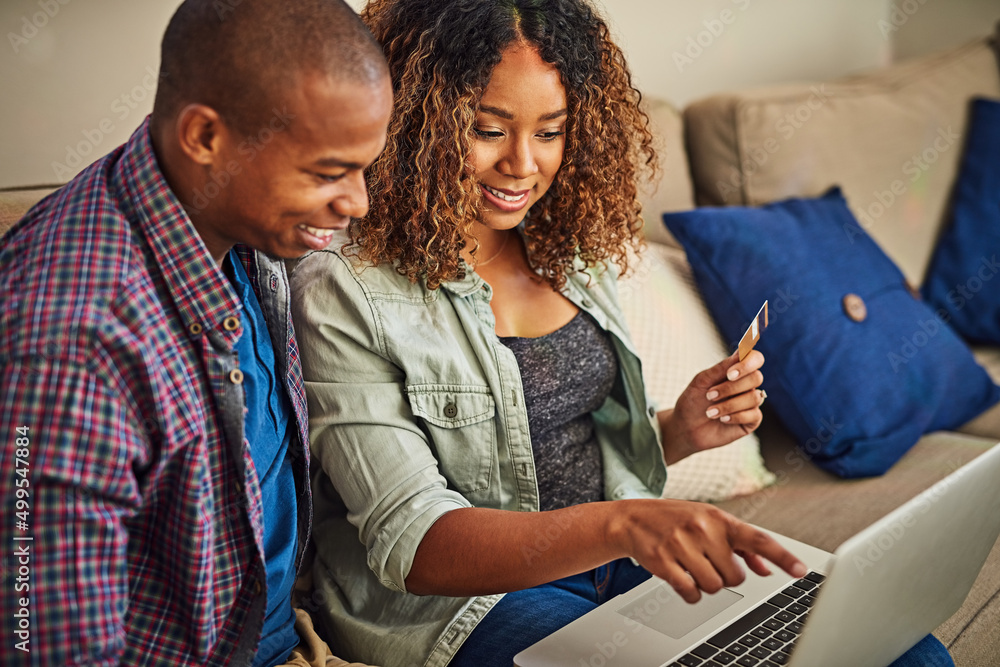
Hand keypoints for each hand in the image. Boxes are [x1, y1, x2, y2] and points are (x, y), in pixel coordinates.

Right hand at [612, 499, 806, 602]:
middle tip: (708, 562)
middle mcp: (702, 529)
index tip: (801, 571)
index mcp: (719, 519)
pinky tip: (681, 577)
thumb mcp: (709, 523)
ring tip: (692, 567)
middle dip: (725, 576)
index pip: (757, 539)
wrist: (632, 518)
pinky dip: (690, 592)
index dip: (781, 556)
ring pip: (714, 587)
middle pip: (735, 577)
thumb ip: (740, 545)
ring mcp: (682, 545)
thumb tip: (765, 569)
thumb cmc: (676, 520)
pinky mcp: (664, 562)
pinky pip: (691, 593)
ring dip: (706, 584)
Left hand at [659, 350, 765, 464]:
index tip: (729, 374)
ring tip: (709, 412)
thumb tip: (741, 352)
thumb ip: (721, 368)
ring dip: (729, 405)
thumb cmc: (693, 401)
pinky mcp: (751, 420)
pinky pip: (754, 415)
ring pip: (755, 397)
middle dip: (731, 387)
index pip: (755, 359)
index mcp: (736, 371)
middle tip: (709, 395)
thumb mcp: (702, 382)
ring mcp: (750, 403)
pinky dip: (735, 416)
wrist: (685, 427)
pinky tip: (722, 419)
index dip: (748, 363)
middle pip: (756, 377)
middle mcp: (746, 385)